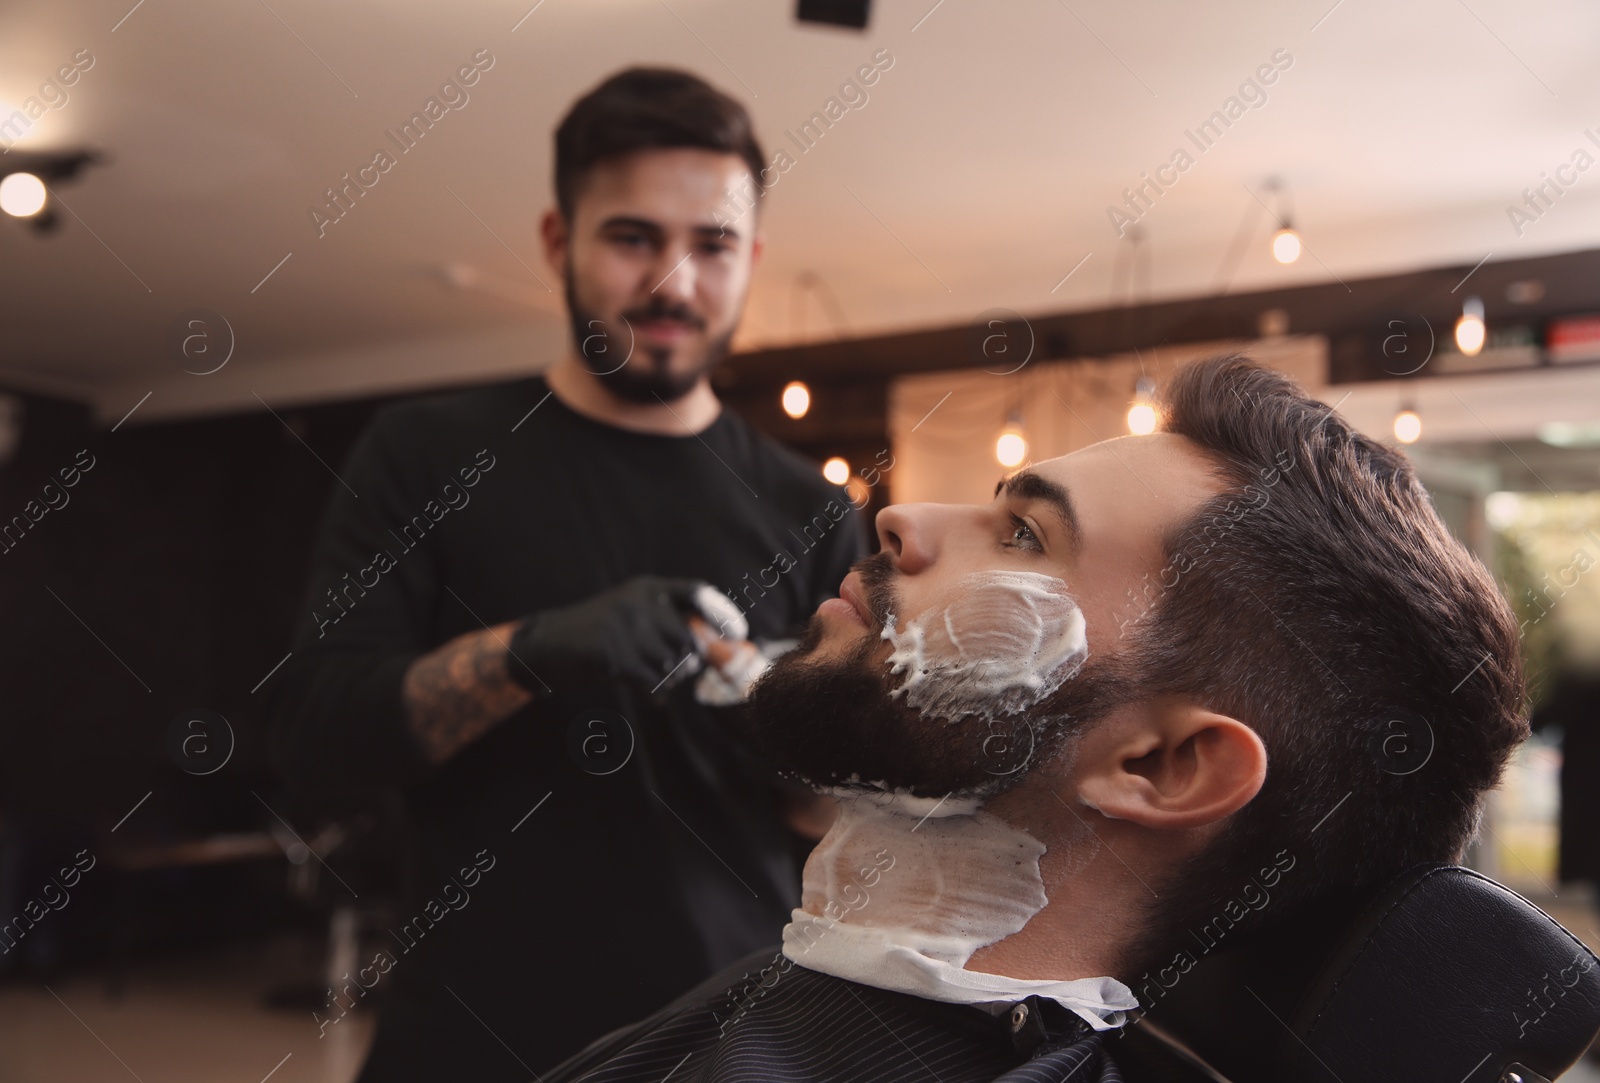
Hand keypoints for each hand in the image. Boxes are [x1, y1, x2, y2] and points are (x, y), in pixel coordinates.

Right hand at [505, 576, 703, 692]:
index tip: (739, 634)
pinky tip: (649, 694)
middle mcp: (637, 602)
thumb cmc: (598, 634)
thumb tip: (713, 648)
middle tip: (678, 672)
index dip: (722, 612)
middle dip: (689, 662)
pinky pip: (652, 681)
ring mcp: (624, 627)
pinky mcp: (613, 655)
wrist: (547, 645)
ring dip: (669, 680)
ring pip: (671, 663)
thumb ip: (665, 622)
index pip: (696, 591)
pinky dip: (655, 693)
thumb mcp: (630, 614)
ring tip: (655, 680)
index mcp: (646, 588)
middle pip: (688, 638)